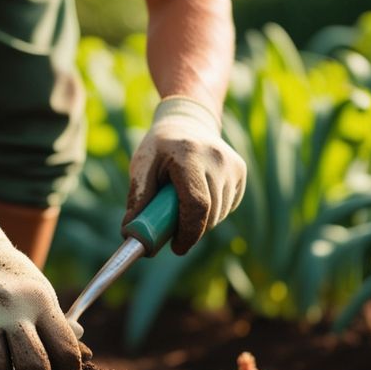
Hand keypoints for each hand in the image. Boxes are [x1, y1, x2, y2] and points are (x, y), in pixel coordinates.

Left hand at [122, 96, 246, 254]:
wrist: (187, 122)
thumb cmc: (159, 148)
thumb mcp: (142, 166)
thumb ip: (137, 198)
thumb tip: (130, 234)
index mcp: (190, 155)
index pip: (197, 204)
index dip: (188, 233)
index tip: (175, 247)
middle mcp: (217, 159)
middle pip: (210, 214)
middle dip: (191, 232)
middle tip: (174, 234)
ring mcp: (232, 165)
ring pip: (219, 213)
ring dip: (201, 222)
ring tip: (182, 208)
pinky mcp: (240, 172)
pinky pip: (227, 206)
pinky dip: (212, 212)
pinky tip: (198, 197)